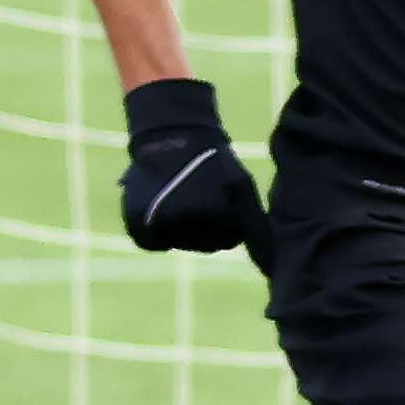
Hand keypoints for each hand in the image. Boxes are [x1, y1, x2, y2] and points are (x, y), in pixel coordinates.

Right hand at [117, 77, 262, 254]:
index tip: (223, 197)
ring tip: (182, 198)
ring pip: (177, 245)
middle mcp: (181, 220)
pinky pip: (151, 243)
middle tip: (200, 196)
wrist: (174, 137)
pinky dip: (157, 233)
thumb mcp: (242, 189)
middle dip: (206, 229)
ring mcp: (155, 221)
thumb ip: (254, 228)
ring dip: (181, 230)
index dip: (229, 222)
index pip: (228, 240)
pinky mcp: (135, 220)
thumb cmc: (214, 164)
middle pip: (203, 246)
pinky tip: (163, 208)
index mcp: (213, 213)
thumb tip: (269, 267)